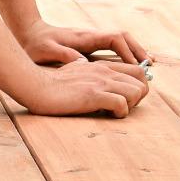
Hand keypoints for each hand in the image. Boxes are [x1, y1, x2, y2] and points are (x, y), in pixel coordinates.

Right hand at [16, 58, 148, 117]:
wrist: (36, 86)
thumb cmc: (52, 83)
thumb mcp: (75, 71)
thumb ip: (89, 72)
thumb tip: (96, 79)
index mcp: (102, 66)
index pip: (137, 70)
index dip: (138, 85)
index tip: (128, 97)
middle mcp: (105, 71)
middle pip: (142, 81)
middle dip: (138, 97)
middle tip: (123, 106)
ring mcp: (101, 82)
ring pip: (137, 91)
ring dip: (130, 105)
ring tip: (115, 111)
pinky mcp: (94, 95)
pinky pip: (122, 104)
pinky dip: (120, 113)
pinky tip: (107, 115)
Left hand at [17, 21, 149, 69]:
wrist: (27, 32)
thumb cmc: (35, 44)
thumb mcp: (46, 50)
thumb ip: (63, 55)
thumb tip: (83, 63)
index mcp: (85, 37)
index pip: (114, 39)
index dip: (127, 52)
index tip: (136, 65)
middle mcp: (92, 36)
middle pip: (123, 37)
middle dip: (138, 49)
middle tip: (151, 64)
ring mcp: (91, 40)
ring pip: (119, 42)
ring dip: (134, 51)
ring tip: (147, 65)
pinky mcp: (88, 45)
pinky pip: (112, 48)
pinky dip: (124, 54)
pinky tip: (129, 66)